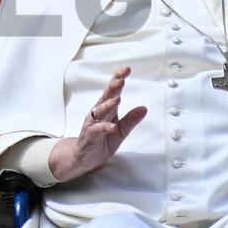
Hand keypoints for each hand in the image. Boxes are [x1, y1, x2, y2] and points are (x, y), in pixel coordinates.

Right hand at [48, 67, 146, 181]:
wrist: (83, 158)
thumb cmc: (101, 141)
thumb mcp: (120, 131)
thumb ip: (130, 120)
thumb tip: (144, 108)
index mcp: (107, 110)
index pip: (113, 92)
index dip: (118, 79)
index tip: (127, 69)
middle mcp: (98, 114)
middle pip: (105, 97)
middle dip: (113, 86)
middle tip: (121, 78)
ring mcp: (92, 124)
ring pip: (99, 111)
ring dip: (108, 104)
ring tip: (117, 99)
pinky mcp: (89, 136)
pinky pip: (96, 130)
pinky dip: (104, 127)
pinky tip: (112, 126)